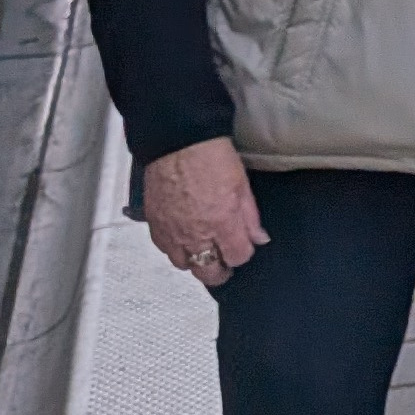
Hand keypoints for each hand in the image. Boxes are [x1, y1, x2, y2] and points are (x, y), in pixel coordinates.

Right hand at [142, 137, 268, 289]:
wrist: (177, 142)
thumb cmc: (211, 156)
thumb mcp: (242, 185)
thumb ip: (250, 217)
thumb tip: (259, 238)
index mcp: (222, 223)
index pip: (237, 257)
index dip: (242, 254)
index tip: (243, 248)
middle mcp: (195, 234)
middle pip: (208, 272)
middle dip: (220, 271)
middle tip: (224, 263)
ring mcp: (172, 232)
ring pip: (184, 264)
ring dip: (196, 261)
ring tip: (203, 250)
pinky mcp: (155, 224)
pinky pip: (164, 249)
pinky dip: (175, 249)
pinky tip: (183, 239)